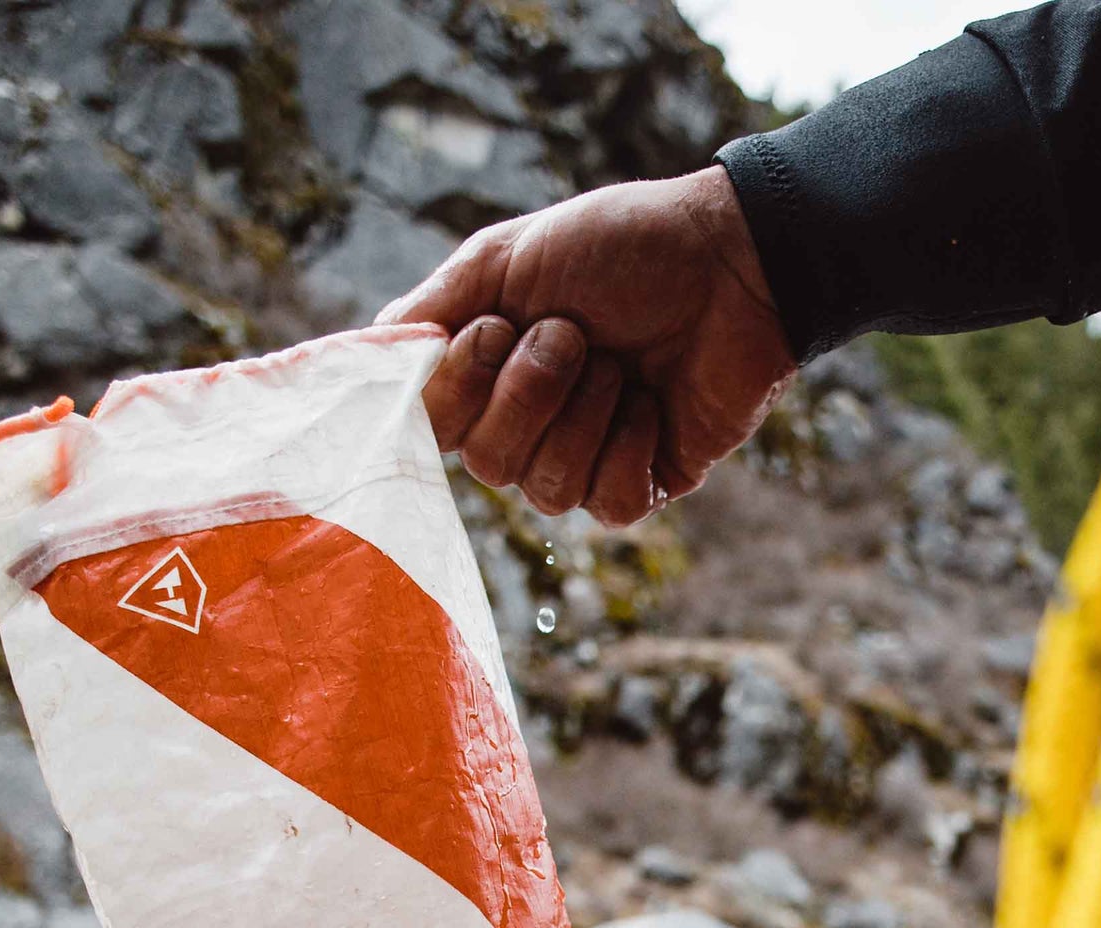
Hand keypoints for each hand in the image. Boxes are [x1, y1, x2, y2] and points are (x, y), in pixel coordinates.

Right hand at [376, 166, 796, 526]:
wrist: (731, 263)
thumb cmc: (622, 249)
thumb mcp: (508, 257)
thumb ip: (432, 309)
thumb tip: (368, 355)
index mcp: (489, 375)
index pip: (432, 427)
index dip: (460, 390)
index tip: (498, 328)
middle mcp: (530, 425)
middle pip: (487, 465)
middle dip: (533, 393)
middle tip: (577, 335)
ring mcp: (586, 460)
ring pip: (547, 490)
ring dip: (586, 412)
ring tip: (622, 362)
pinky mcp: (644, 484)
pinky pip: (608, 504)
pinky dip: (629, 445)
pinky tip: (653, 404)